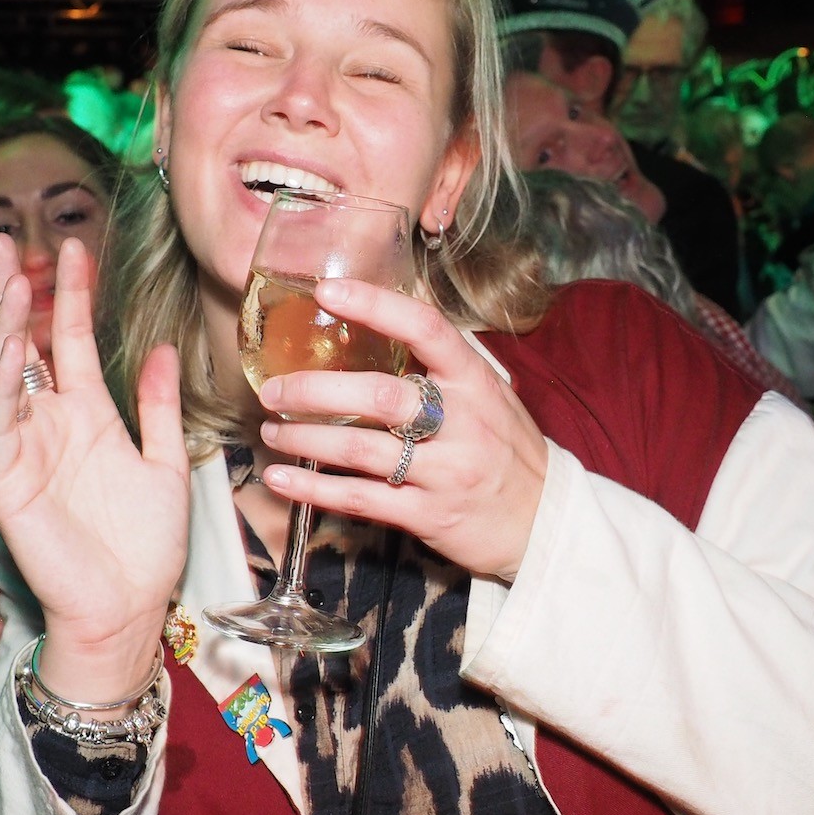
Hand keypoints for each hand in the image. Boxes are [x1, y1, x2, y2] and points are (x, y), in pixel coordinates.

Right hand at [0, 236, 189, 705]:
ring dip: (7, 326)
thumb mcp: (166, 463)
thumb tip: (161, 348)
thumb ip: (161, 407)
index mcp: (89, 416)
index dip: (73, 294)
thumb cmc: (145, 547)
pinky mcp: (8, 478)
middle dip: (17, 292)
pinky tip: (9, 347)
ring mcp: (26, 447)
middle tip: (4, 238)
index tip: (75, 246)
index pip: (72, 341)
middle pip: (26, 344)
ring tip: (12, 277)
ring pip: (8, 374)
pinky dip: (2, 383)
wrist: (126, 609)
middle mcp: (51, 423)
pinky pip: (1, 421)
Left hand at [254, 277, 548, 582]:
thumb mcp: (488, 394)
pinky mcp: (429, 515)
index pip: (426, 329)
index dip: (375, 306)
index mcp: (476, 381)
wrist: (542, 522)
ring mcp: (446, 472)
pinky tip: (280, 480)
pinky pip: (360, 499)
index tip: (327, 291)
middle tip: (274, 389)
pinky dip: (313, 490)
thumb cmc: (504, 449)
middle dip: (315, 390)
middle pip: (380, 396)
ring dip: (304, 438)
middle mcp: (463, 422)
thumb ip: (441, 363)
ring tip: (271, 430)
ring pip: (360, 450)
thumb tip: (383, 313)